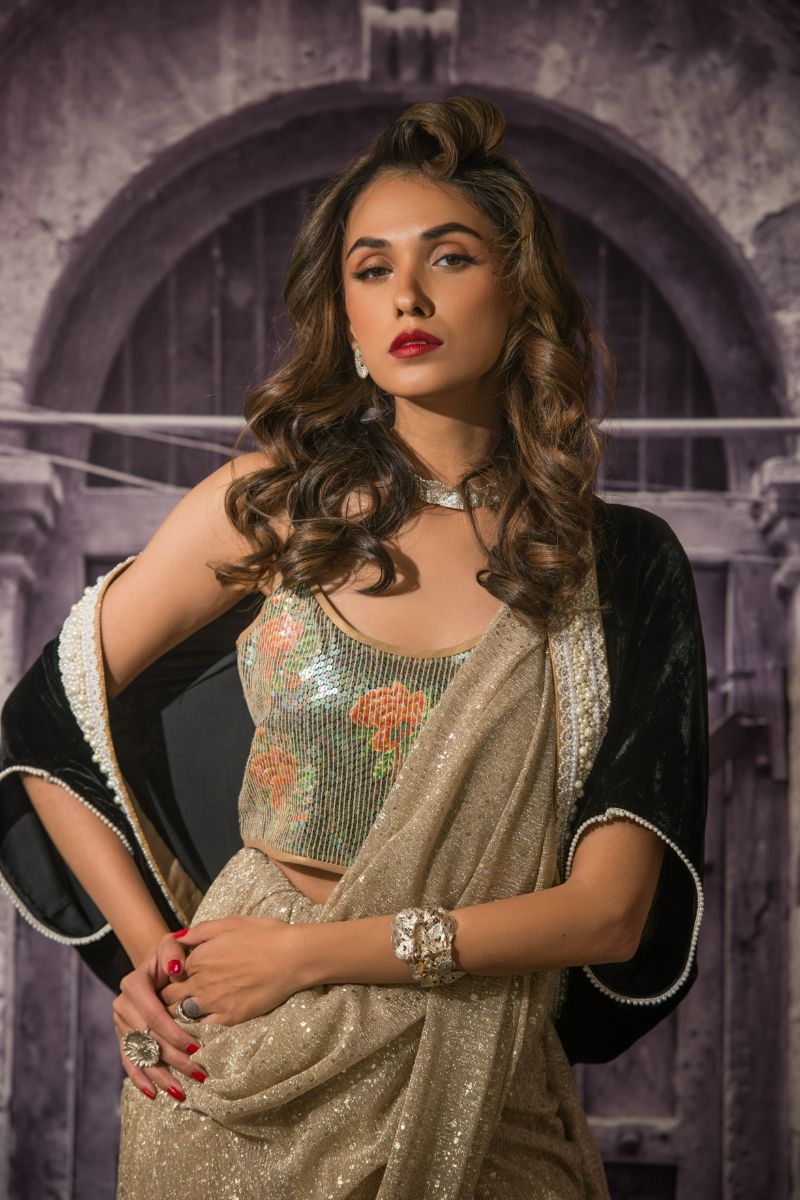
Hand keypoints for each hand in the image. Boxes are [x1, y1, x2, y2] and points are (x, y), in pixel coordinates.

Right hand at [112, 936, 207, 1102]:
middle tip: (198, 1073)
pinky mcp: (123, 1037)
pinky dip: (140, 1079)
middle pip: (149, 1039)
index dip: (174, 1033)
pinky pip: (128, 1061)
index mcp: (133, 984)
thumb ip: (173, 949)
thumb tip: (175, 969)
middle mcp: (122, 1005)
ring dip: (160, 1076)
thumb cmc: (171, 955)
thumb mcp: (172, 944)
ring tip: (181, 1092)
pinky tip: (153, 1094)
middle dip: (174, 1058)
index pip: (154, 1015)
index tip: (197, 1047)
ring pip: (140, 1054)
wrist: (157, 965)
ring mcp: (120, 1023)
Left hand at [158, 915, 307, 1025]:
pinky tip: (205, 1022)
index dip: (172, 975)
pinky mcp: (229, 1018)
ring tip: (188, 1011)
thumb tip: (179, 937)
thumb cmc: (265, 935)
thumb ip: (200, 931)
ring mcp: (214, 1002)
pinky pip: (202, 1028)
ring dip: (180, 1013)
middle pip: (169, 997)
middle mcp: (200, 982)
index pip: (169, 973)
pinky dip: (199, 1026)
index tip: (177, 977)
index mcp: (198, 957)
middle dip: (168, 997)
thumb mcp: (231, 923)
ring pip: (181, 1014)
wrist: (293, 957)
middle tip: (176, 997)